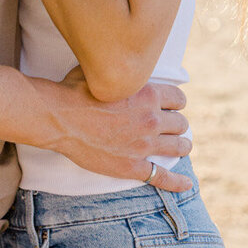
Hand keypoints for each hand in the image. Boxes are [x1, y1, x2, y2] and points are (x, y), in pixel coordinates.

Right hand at [46, 68, 191, 191]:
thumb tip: (118, 63)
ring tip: (182, 146)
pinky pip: (163, 176)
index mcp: (148, 94)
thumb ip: (119, 72)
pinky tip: (187, 184)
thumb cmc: (75, 91)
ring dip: (182, 145)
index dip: (176, 102)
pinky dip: (178, 182)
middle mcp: (151, 119)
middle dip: (177, 123)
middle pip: (180, 123)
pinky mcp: (133, 166)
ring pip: (178, 146)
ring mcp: (144, 145)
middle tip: (172, 126)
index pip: (178, 98)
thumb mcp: (103, 71)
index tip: (171, 105)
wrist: (59, 118)